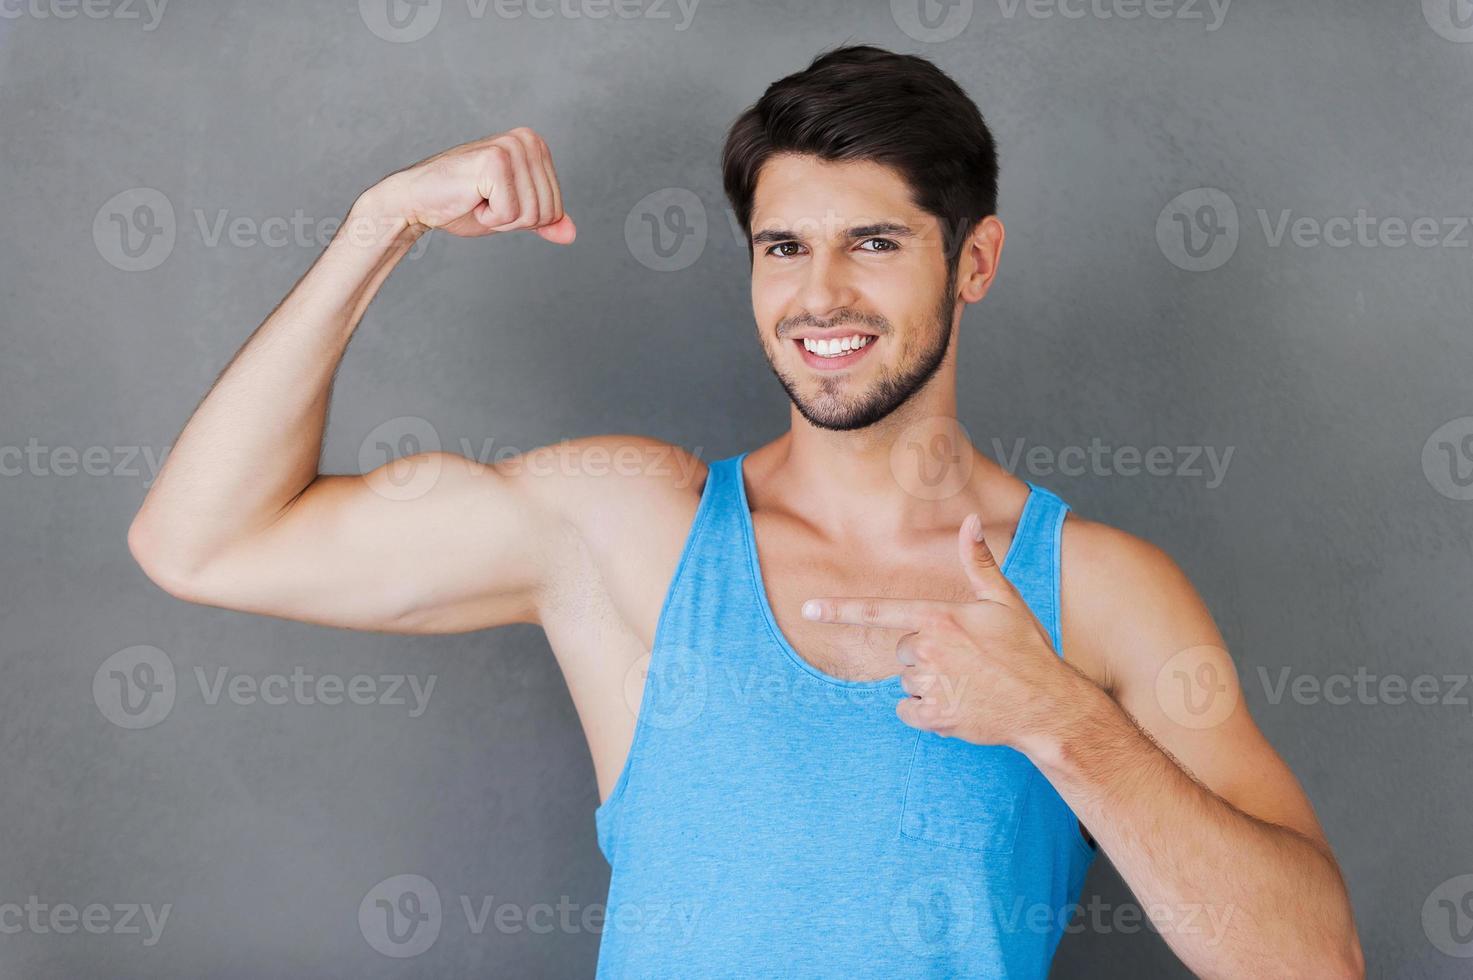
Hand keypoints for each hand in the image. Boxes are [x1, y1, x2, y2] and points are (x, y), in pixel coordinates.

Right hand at [363, 127, 575, 242]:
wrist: (419, 201)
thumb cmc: (463, 204)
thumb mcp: (512, 214)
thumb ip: (542, 221)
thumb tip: (571, 234)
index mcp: (536, 146)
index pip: (556, 208)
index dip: (525, 219)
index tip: (497, 202)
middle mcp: (527, 140)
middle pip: (547, 211)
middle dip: (514, 220)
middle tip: (485, 202)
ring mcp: (511, 148)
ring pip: (531, 214)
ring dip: (501, 218)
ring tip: (478, 198)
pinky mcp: (495, 161)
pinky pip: (511, 213)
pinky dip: (490, 218)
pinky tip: (471, 198)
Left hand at [800, 513, 1092, 750]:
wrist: (1049, 706)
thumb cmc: (1027, 650)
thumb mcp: (1005, 601)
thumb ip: (978, 562)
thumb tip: (971, 520)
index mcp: (940, 617)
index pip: (879, 610)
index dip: (839, 610)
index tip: (807, 608)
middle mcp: (930, 650)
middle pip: (901, 650)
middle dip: (924, 655)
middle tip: (965, 660)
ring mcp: (932, 686)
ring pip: (905, 682)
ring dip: (928, 684)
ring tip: (968, 683)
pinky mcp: (935, 717)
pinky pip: (908, 711)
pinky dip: (926, 712)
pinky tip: (959, 705)